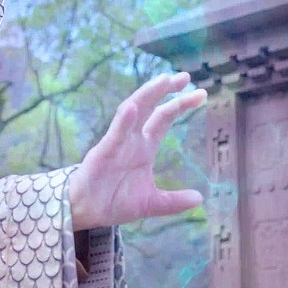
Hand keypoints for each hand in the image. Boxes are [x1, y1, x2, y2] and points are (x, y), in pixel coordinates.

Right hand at [69, 72, 206, 230]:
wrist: (86, 212)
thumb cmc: (114, 201)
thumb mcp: (151, 203)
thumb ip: (174, 201)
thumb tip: (200, 198)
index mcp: (144, 147)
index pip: (164, 118)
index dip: (180, 105)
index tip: (202, 94)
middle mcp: (132, 139)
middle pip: (150, 107)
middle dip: (166, 90)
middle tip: (185, 76)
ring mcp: (117, 143)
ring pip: (132, 112)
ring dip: (146, 95)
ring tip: (163, 81)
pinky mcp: (102, 153)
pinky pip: (114, 134)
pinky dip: (123, 121)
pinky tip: (133, 108)